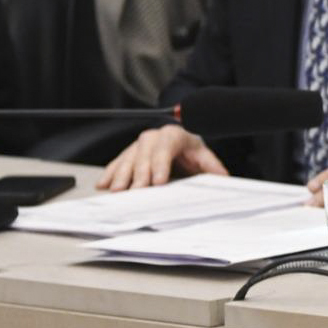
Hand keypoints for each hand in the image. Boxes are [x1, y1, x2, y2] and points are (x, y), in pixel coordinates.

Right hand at [95, 124, 226, 190]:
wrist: (178, 140)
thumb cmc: (190, 150)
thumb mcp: (203, 156)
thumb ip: (212, 166)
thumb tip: (223, 177)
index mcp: (172, 136)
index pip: (165, 149)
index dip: (160, 165)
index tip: (158, 182)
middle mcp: (152, 138)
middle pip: (144, 156)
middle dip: (139, 175)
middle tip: (135, 192)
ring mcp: (138, 145)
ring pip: (127, 159)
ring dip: (121, 176)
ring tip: (116, 191)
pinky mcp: (128, 154)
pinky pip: (117, 163)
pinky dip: (110, 174)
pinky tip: (103, 185)